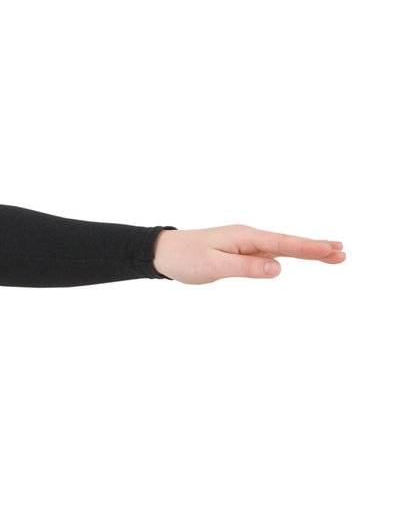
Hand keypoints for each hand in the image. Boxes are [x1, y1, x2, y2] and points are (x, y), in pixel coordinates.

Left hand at [153, 226, 344, 284]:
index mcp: (245, 237)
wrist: (163, 252)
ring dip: (305, 251)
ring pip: (281, 248)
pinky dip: (286, 254)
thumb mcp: (214, 266)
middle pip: (288, 244)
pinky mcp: (238, 251)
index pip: (284, 245)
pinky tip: (295, 257)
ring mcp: (244, 244)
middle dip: (316, 248)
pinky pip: (268, 253)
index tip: (333, 251)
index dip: (310, 249)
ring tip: (329, 254)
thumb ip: (246, 268)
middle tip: (343, 254)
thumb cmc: (185, 259)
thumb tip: (278, 268)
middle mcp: (248, 237)